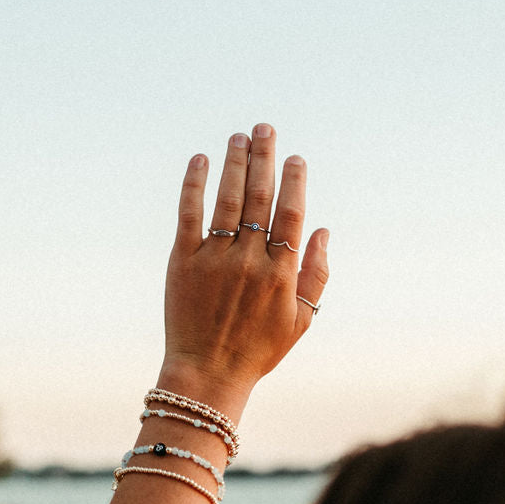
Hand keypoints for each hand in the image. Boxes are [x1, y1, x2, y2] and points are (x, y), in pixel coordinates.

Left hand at [159, 123, 328, 418]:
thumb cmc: (258, 349)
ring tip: (237, 137)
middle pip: (260, 197)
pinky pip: (189, 214)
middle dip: (264, 158)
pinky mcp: (183, 260)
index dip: (294, 181)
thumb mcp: (301, 320)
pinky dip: (194, 184)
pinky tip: (200, 159)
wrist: (208, 375)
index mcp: (281, 273)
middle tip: (263, 128)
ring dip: (234, 163)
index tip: (295, 157)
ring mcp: (215, 258)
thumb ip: (316, 274)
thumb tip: (321, 229)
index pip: (290, 214)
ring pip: (227, 199)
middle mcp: (249, 260)